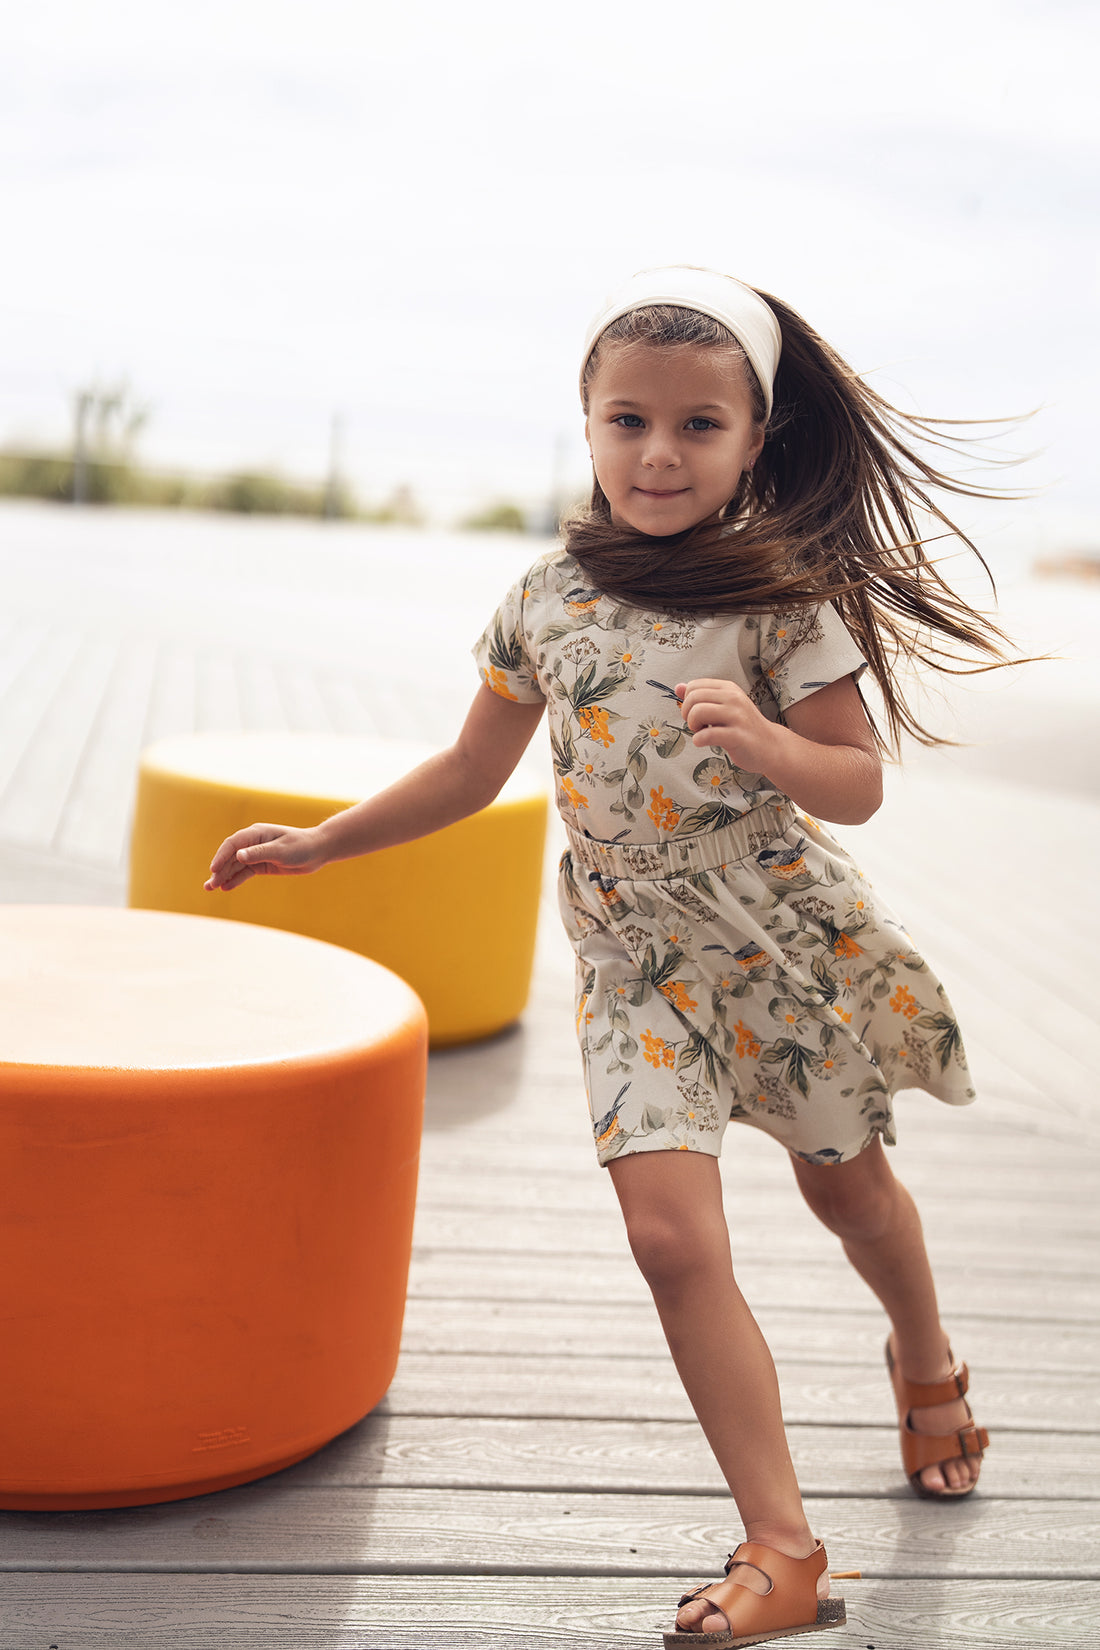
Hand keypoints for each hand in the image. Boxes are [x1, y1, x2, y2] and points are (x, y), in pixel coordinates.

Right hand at [204, 823, 326, 892]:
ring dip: (223, 876)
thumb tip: (238, 855)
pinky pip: (244, 873)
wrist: (317, 851)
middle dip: (219, 870)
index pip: (233, 844)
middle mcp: (253, 843)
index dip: (221, 856)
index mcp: (256, 833)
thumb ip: (259, 853)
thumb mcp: (281, 851)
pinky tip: (226, 887)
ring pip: (235, 866)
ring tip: (211, 888)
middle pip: (230, 856)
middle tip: (209, 886)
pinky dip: (235, 880)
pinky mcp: (261, 865)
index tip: (214, 869)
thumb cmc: (301, 846)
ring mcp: (256, 854)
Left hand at [676, 678, 776, 771]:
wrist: (770, 746)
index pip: (694, 685)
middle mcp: (733, 698)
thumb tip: (678, 687)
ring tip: (702, 732)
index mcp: (729, 689)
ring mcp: (737, 716)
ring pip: (698, 712)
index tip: (695, 713)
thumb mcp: (724, 706)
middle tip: (697, 725)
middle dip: (688, 714)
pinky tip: (704, 742)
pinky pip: (707, 735)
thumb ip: (702, 696)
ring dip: (693, 725)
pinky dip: (699, 740)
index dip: (687, 701)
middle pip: (693, 698)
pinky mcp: (737, 736)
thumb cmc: (744, 727)